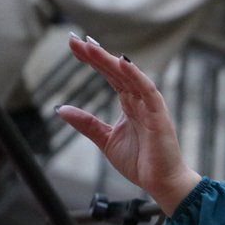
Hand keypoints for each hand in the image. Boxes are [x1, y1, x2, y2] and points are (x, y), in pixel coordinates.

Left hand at [56, 35, 200, 214]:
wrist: (161, 183)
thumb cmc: (141, 163)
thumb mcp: (106, 140)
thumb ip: (87, 123)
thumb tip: (62, 109)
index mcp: (130, 105)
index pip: (110, 76)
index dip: (93, 61)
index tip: (74, 46)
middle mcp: (140, 101)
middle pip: (117, 71)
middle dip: (96, 55)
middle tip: (74, 40)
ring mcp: (150, 106)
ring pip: (129, 76)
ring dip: (110, 60)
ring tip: (90, 46)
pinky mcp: (159, 115)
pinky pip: (148, 90)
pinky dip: (136, 75)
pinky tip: (122, 61)